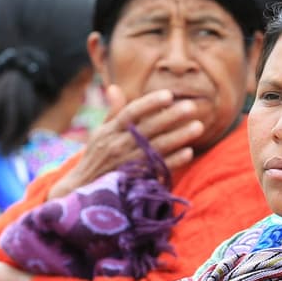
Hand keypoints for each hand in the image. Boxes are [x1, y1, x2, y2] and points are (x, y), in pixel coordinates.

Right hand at [48, 86, 204, 198]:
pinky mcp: (135, 180)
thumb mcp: (99, 134)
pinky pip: (157, 169)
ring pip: (156, 148)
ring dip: (178, 137)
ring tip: (198, 126)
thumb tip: (115, 88)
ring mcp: (127, 164)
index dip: (150, 103)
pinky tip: (188, 152)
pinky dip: (173, 161)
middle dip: (171, 117)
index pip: (131, 112)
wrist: (83, 191)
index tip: (169, 94)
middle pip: (148, 128)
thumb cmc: (96, 158)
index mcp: (109, 131)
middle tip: (191, 106)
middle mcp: (117, 146)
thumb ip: (112, 112)